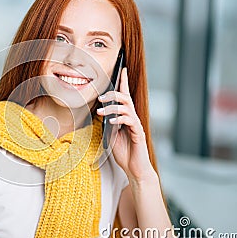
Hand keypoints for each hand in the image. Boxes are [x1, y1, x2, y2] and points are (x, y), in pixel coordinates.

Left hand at [97, 68, 155, 182]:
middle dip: (113, 93)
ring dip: (112, 107)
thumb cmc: (124, 152)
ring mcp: (136, 125)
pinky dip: (119, 118)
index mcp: (125, 116)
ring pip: (127, 107)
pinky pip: (130, 121)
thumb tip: (98, 113)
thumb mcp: (110, 135)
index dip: (124, 81)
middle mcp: (132, 118)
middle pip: (126, 97)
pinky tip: (111, 121)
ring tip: (101, 111)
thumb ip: (106, 123)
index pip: (125, 95)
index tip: (122, 69)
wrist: (134, 169)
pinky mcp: (138, 133)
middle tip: (101, 97)